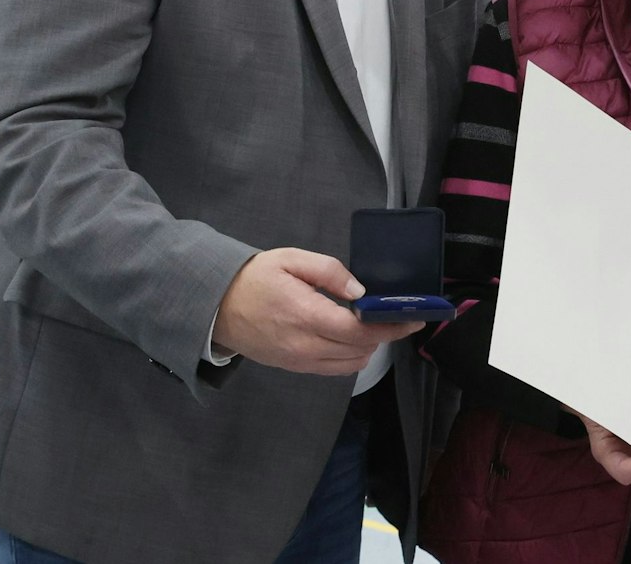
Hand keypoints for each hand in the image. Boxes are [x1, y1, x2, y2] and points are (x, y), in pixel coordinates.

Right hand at [210, 248, 420, 374]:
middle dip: (386, 336)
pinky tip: (352, 338)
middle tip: (399, 318)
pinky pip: (333, 370)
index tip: (413, 318)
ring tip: (374, 326)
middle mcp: (304, 345)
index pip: (359, 330)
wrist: (216, 307)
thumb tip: (360, 292)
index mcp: (305, 315)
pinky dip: (350, 357)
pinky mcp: (294, 368)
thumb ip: (329, 271)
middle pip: (360, 350)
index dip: (390, 327)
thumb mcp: (291, 260)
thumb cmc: (255, 278)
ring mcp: (298, 361)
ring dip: (368, 348)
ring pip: (350, 365)